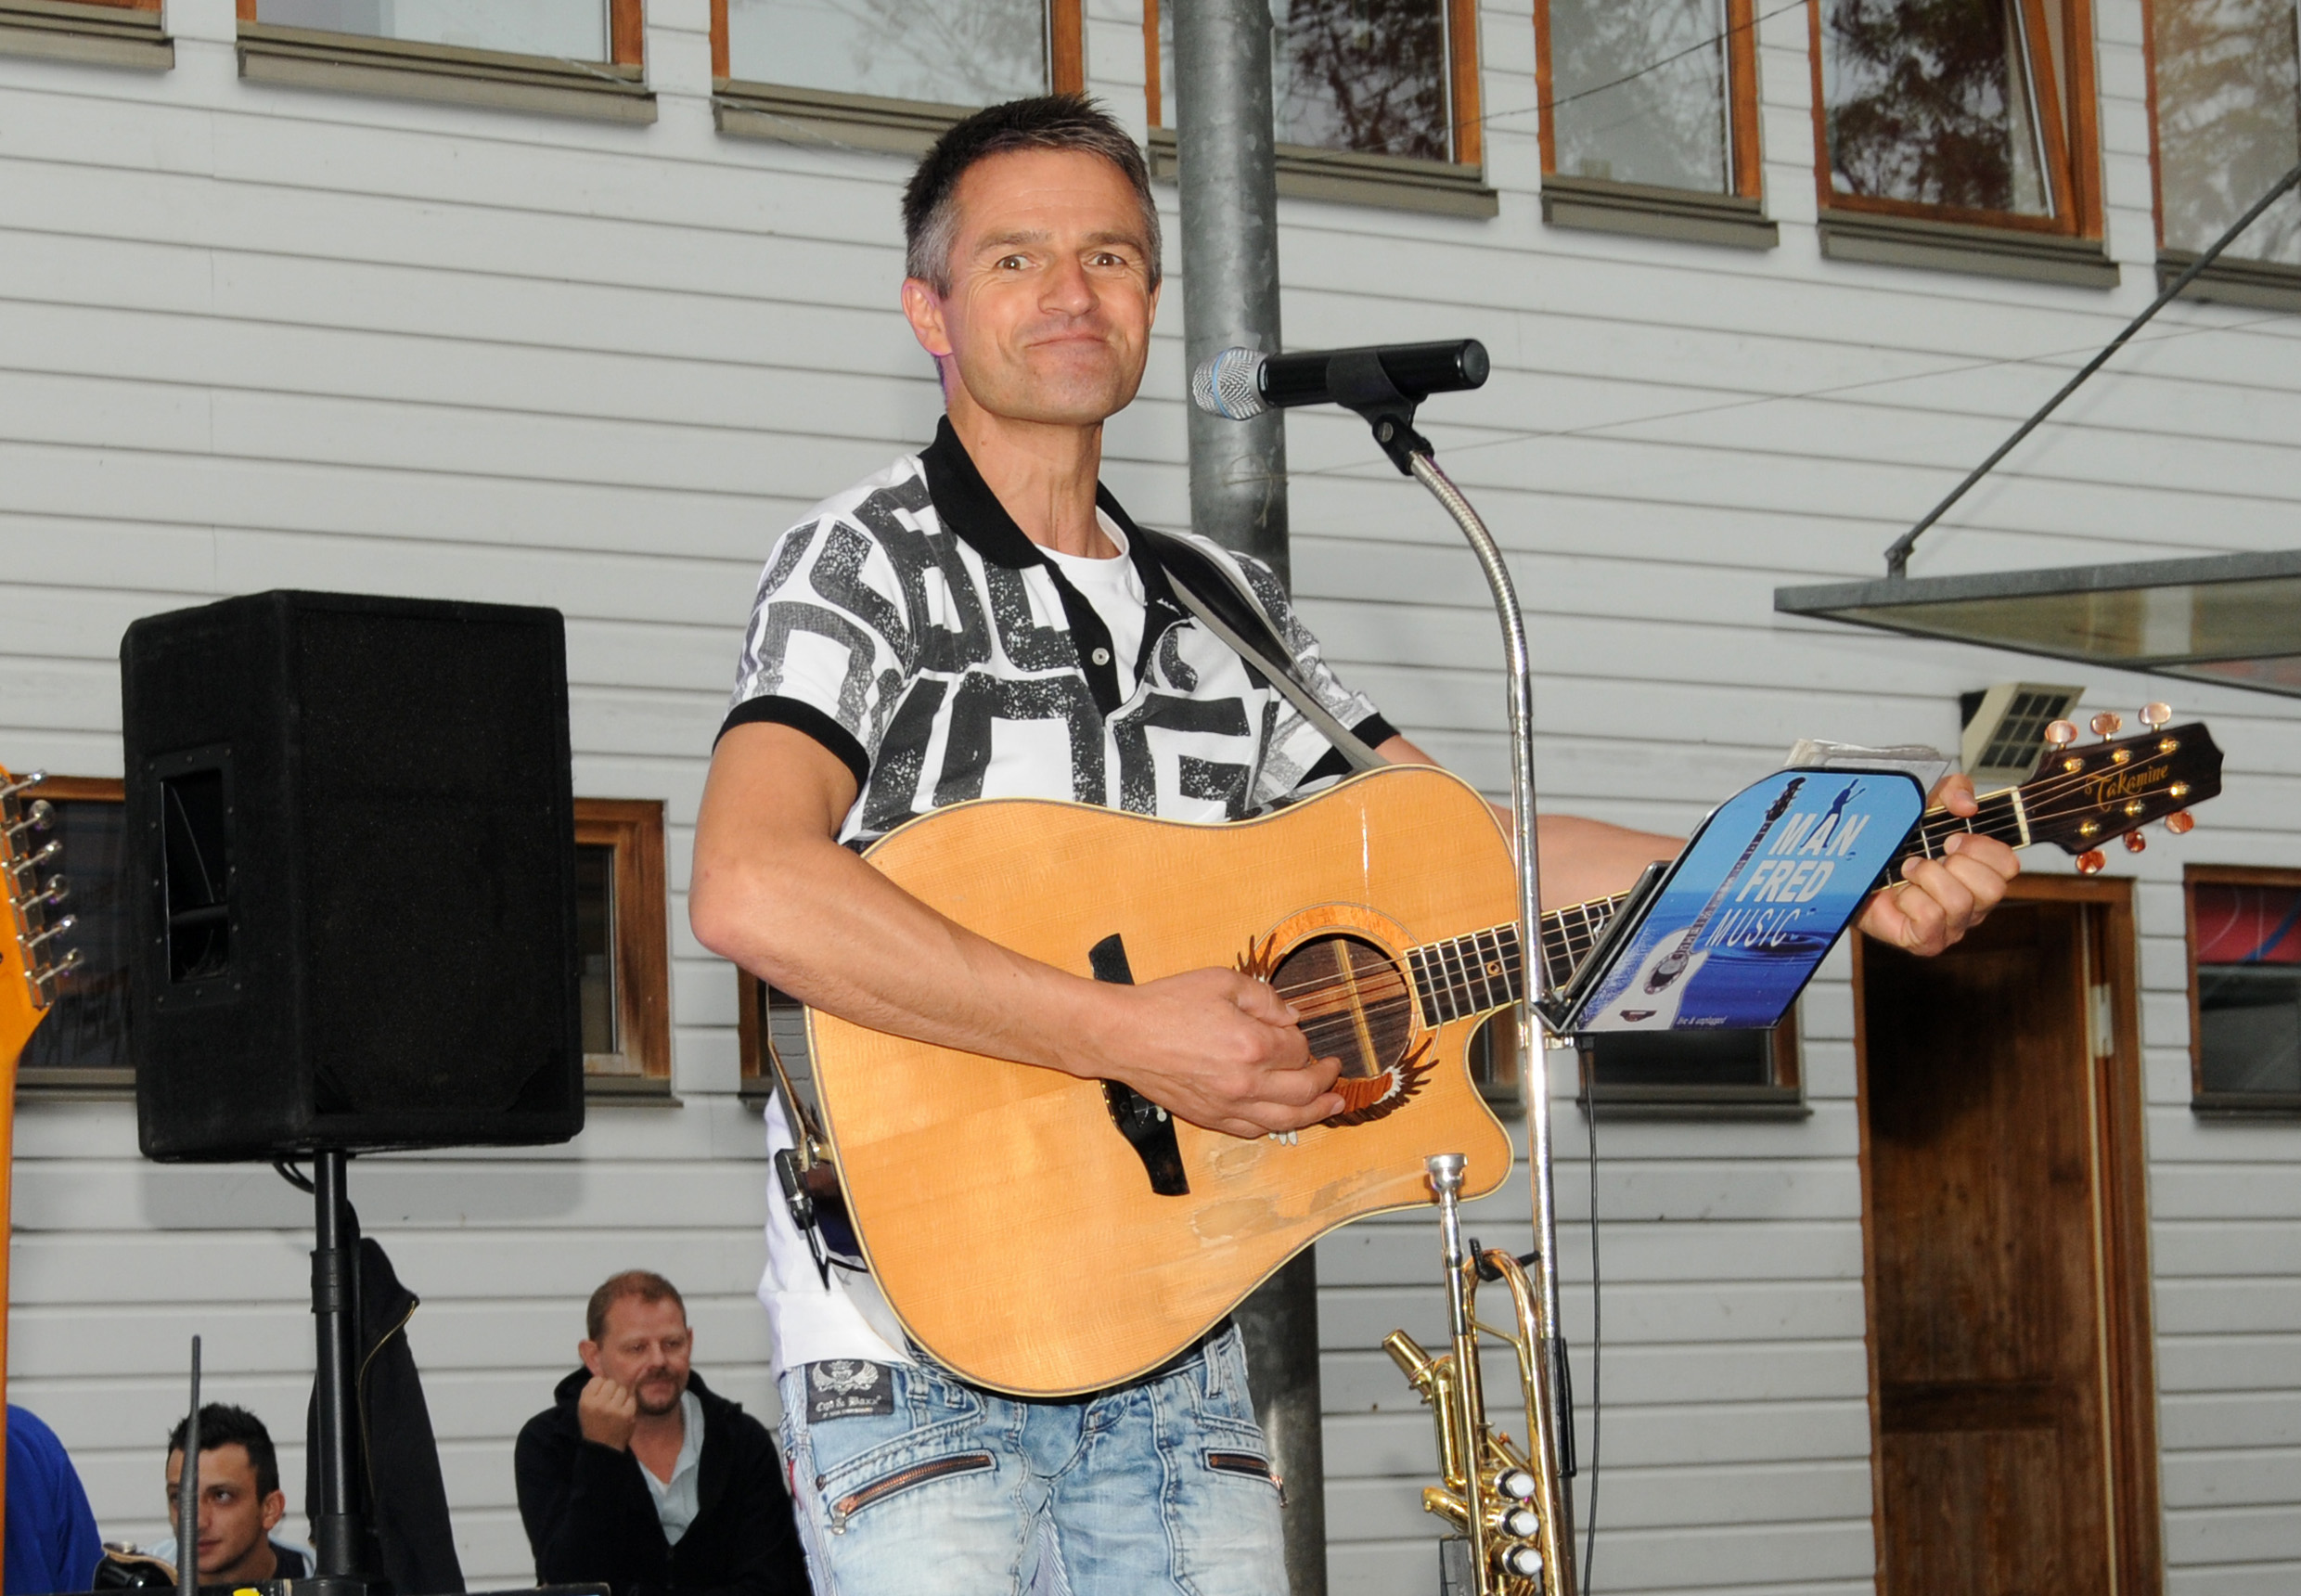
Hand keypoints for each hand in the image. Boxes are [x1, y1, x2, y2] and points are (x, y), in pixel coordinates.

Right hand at [577, 1375, 637, 1450]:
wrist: (602, 1448)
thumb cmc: (594, 1425)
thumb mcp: (584, 1407)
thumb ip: (592, 1389)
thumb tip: (604, 1371)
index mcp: (586, 1401)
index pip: (597, 1379)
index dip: (600, 1387)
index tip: (600, 1396)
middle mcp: (599, 1404)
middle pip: (611, 1382)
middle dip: (612, 1391)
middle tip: (609, 1403)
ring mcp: (614, 1409)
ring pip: (622, 1389)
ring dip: (621, 1397)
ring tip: (615, 1409)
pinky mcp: (627, 1414)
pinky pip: (631, 1399)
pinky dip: (629, 1405)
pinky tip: (622, 1413)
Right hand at [1080, 967, 1344, 1139]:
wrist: (1122, 1036)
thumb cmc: (1167, 1004)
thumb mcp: (1221, 981)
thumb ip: (1264, 997)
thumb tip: (1292, 1016)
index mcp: (1252, 1044)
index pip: (1298, 1048)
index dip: (1301, 1039)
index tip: (1293, 1031)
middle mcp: (1246, 1081)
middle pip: (1303, 1089)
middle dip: (1325, 1079)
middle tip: (1334, 1070)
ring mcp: (1228, 1105)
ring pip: (1286, 1119)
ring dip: (1316, 1113)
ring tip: (1333, 1107)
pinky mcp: (1209, 1117)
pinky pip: (1253, 1130)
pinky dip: (1276, 1126)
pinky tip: (1287, 1119)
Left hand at [1856, 773, 2018, 955]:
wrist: (1856, 875)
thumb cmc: (1898, 846)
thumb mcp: (1927, 806)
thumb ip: (1953, 791)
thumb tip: (1967, 806)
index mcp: (1981, 873)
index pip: (2008, 865)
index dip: (1982, 848)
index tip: (1952, 839)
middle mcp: (1974, 904)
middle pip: (1992, 889)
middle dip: (1955, 865)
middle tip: (1928, 857)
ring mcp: (1952, 927)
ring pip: (1959, 902)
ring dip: (1927, 878)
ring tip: (1908, 872)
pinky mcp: (1927, 941)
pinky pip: (1930, 918)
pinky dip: (1911, 900)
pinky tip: (1900, 896)